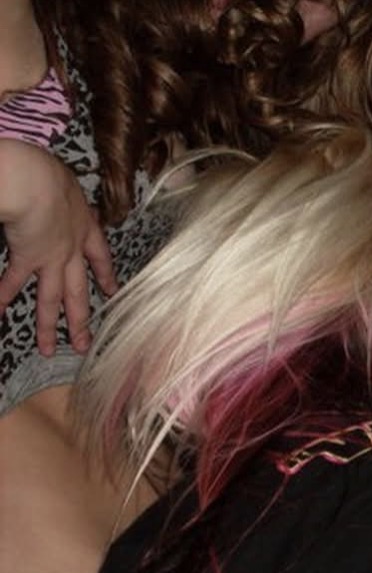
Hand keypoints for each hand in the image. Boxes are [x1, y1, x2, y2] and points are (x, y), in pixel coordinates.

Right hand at [0, 139, 115, 353]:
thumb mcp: (65, 184)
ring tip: (47, 350)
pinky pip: (13, 282)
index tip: (113, 292)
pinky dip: (4, 298)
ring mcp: (52, 259)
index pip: (101, 256)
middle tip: (83, 345)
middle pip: (79, 292)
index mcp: (85, 228)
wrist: (36, 183)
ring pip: (52, 299)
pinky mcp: (27, 258)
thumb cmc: (48, 174)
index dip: (106, 275)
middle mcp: (72, 250)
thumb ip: (64, 197)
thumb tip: (60, 196)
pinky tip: (0, 316)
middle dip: (81, 321)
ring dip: (49, 326)